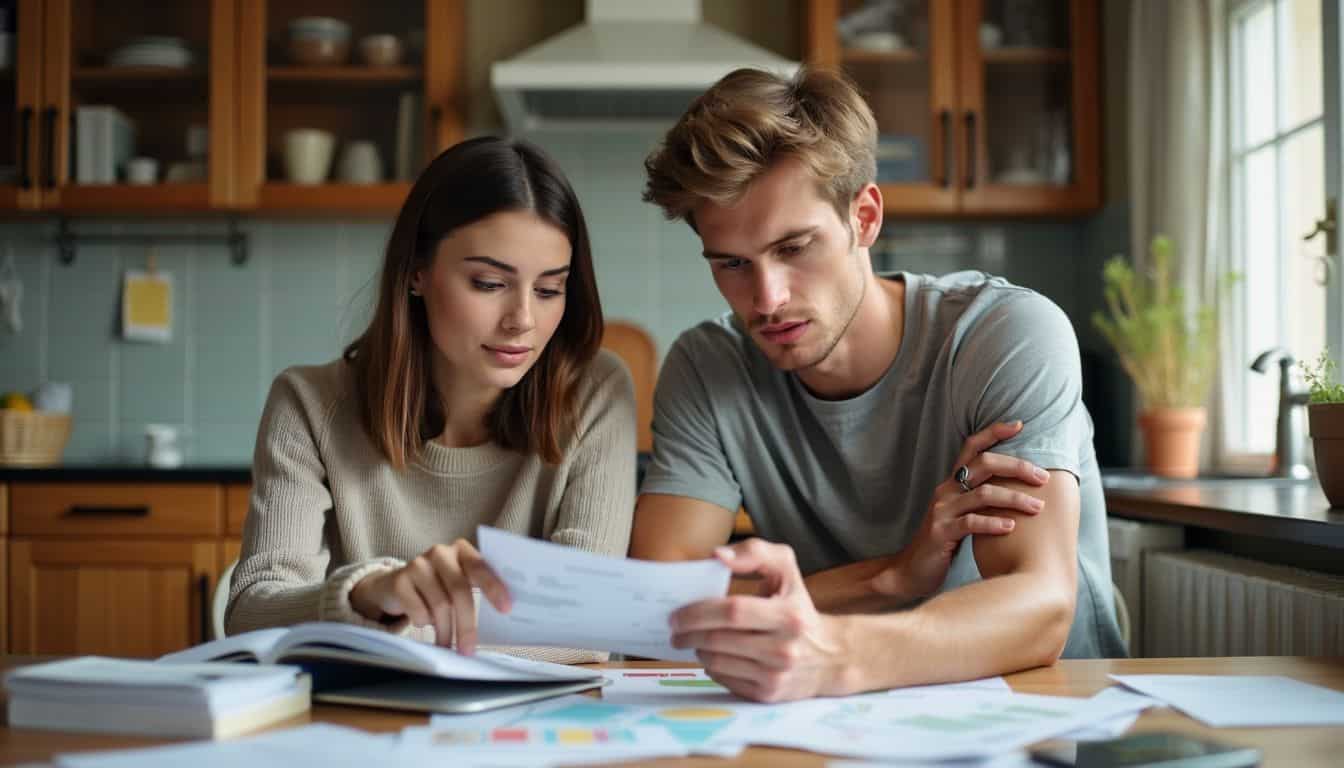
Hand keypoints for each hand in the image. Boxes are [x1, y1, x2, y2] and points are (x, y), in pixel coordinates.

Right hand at [349, 539, 510, 653]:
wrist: (396, 585)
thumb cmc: (438, 587)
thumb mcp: (459, 582)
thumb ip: (478, 589)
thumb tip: (504, 614)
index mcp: (462, 550)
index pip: (480, 567)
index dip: (494, 587)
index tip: (506, 609)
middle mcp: (440, 553)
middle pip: (459, 591)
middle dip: (467, 624)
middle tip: (469, 649)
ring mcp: (418, 564)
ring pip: (439, 605)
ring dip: (445, 631)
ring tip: (448, 646)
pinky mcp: (399, 580)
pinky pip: (418, 610)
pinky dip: (424, 623)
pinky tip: (425, 624)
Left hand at [670, 539, 850, 702]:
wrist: (830, 656)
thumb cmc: (798, 606)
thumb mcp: (787, 570)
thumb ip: (755, 553)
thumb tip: (717, 556)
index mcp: (789, 615)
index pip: (733, 612)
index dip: (698, 612)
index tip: (677, 613)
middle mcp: (784, 650)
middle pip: (719, 640)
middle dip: (688, 633)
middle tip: (674, 628)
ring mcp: (775, 676)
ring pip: (716, 663)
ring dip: (697, 649)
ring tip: (693, 639)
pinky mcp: (767, 695)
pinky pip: (724, 680)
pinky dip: (711, 666)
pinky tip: (714, 655)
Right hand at [873, 420, 1048, 600]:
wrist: (910, 570)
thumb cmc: (943, 542)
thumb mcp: (960, 514)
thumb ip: (980, 499)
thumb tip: (1017, 488)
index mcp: (952, 483)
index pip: (971, 447)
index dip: (993, 432)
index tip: (1019, 424)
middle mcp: (945, 490)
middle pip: (983, 464)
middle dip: (1016, 467)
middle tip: (1043, 478)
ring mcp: (941, 510)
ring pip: (982, 494)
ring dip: (1014, 498)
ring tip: (1037, 508)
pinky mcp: (941, 532)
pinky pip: (971, 523)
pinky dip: (993, 523)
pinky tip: (1011, 527)